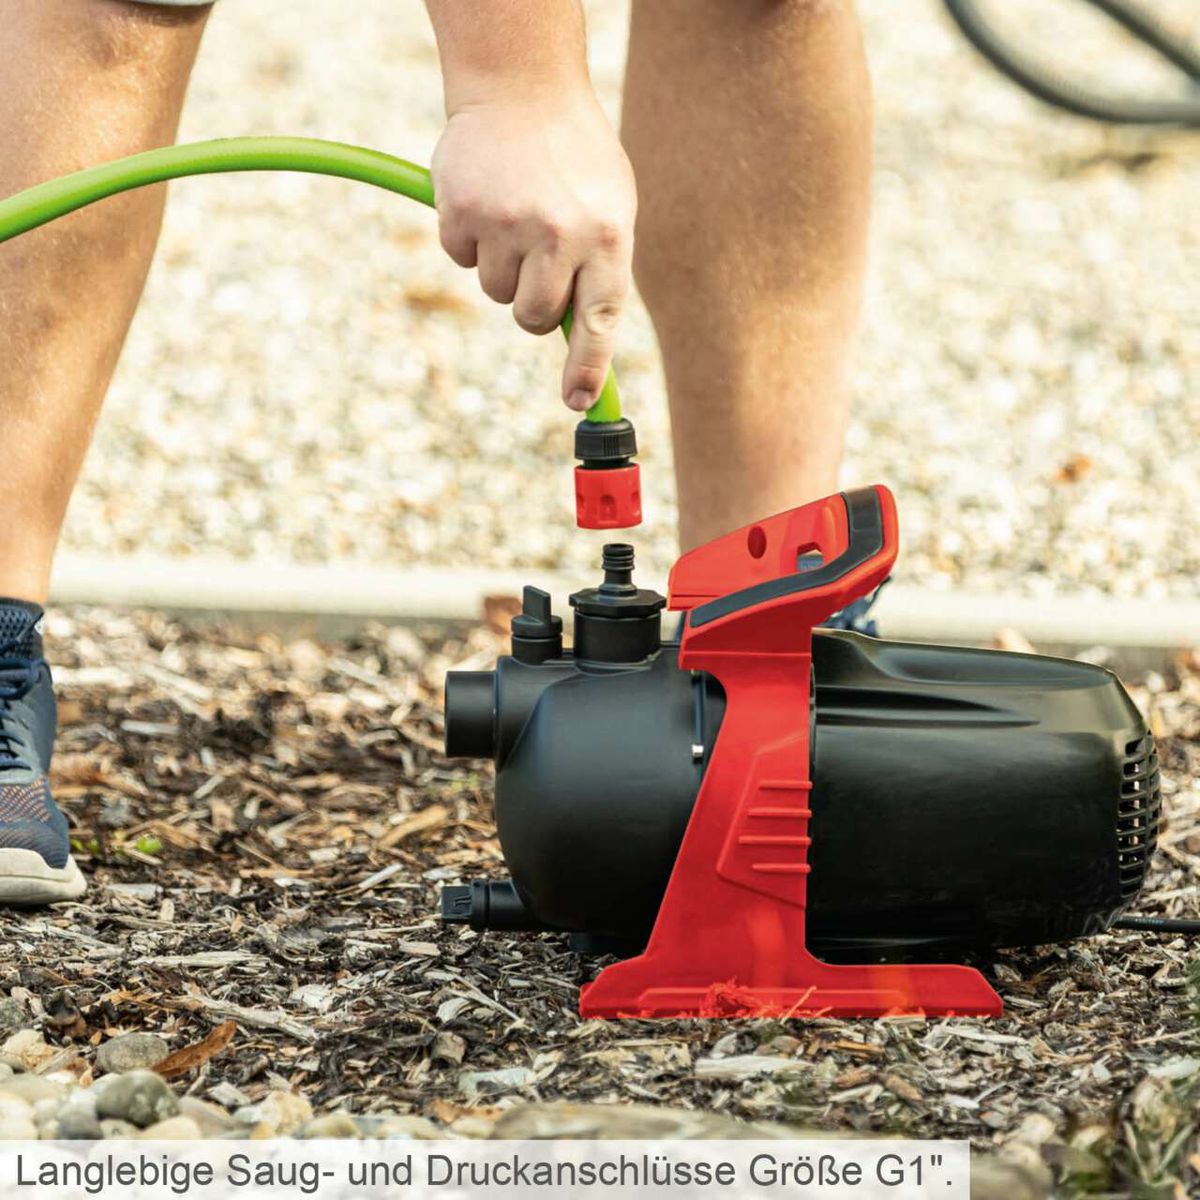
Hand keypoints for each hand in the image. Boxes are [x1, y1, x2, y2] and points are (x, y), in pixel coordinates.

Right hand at [431, 91, 636, 412]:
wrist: (522, 85)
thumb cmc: (575, 156)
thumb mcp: (611, 208)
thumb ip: (599, 272)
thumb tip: (581, 345)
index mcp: (608, 235)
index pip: (598, 321)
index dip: (586, 369)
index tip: (575, 401)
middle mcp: (560, 233)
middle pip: (532, 318)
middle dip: (530, 305)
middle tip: (536, 265)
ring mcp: (508, 223)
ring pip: (494, 293)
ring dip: (500, 268)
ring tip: (515, 215)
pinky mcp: (462, 211)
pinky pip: (460, 259)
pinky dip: (469, 239)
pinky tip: (487, 199)